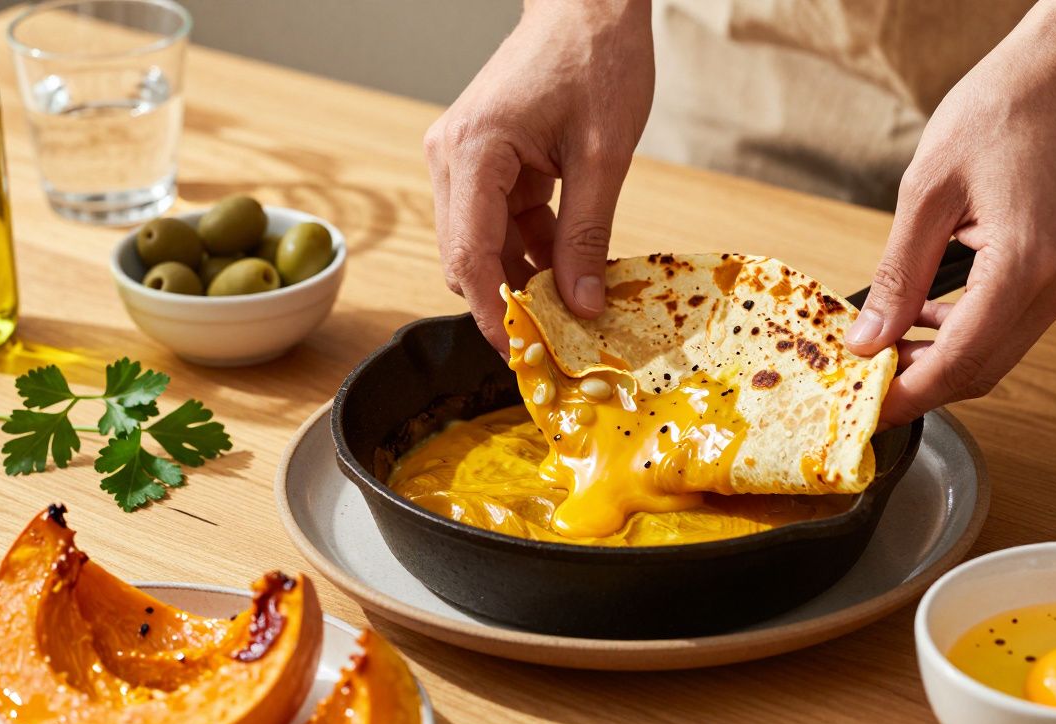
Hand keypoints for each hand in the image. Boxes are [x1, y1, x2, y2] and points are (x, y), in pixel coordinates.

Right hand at [423, 0, 653, 351]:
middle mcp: (451, 157)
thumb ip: (587, 235)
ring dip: (523, 277)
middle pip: (466, 259)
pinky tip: (569, 266)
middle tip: (558, 338)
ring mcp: (462, 159)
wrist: (587, 4)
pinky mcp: (481, 161)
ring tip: (573, 304)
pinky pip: (498, 224)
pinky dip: (530, 250)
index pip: (468, 257)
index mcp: (473, 151)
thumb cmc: (596, 59)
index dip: (493, 314)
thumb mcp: (603, 155)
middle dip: (509, 302)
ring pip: (481, 246)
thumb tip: (580, 305)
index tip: (523, 355)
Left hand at [844, 8, 1055, 428]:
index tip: (863, 408)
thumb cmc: (999, 114)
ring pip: (995, 355)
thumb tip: (867, 338)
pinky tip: (920, 316)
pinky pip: (1008, 328)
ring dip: (938, 360)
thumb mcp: (925, 192)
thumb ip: (897, 275)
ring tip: (881, 344)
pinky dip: (962, 334)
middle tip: (861, 379)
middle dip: (918, 384)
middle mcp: (1055, 288)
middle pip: (980, 371)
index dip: (906, 394)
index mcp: (1023, 266)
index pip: (958, 361)